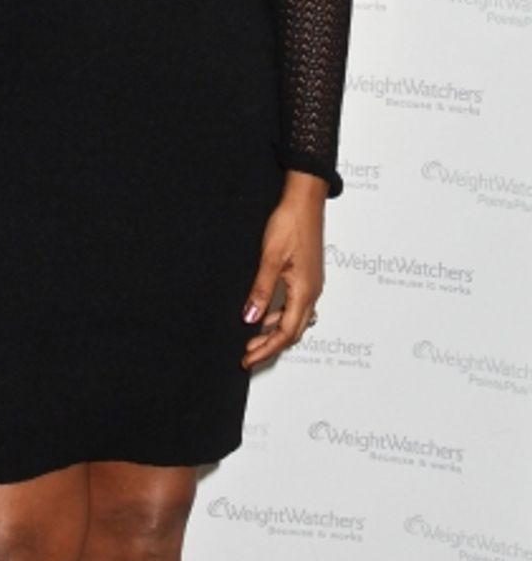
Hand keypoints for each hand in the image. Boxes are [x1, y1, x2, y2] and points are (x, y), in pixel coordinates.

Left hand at [241, 171, 326, 368]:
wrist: (304, 200)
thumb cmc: (290, 223)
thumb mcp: (270, 258)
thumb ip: (260, 290)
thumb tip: (251, 319)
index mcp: (305, 292)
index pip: (285, 333)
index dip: (266, 350)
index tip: (248, 359)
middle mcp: (312, 292)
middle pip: (293, 331)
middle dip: (270, 346)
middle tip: (248, 355)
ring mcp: (312, 284)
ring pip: (295, 319)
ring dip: (275, 331)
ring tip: (253, 338)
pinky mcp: (307, 276)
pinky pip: (296, 305)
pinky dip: (280, 315)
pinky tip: (266, 313)